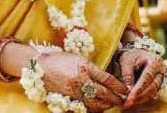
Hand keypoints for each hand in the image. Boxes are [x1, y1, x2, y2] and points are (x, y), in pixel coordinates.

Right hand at [0, 45, 127, 112]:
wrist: (40, 66)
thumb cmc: (59, 59)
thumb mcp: (77, 59)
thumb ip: (90, 68)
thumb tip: (106, 78)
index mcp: (85, 65)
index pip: (107, 78)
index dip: (119, 86)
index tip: (126, 89)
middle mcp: (81, 78)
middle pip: (104, 92)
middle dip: (116, 98)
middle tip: (124, 100)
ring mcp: (74, 90)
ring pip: (96, 102)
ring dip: (107, 104)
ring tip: (113, 104)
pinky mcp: (68, 98)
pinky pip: (85, 106)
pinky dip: (94, 108)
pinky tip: (99, 107)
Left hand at [119, 49, 165, 107]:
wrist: (135, 53)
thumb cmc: (131, 56)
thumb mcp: (126, 62)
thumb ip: (127, 76)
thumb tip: (128, 90)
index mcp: (154, 61)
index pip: (146, 78)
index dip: (138, 89)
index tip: (129, 97)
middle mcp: (161, 69)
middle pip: (152, 86)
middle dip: (140, 96)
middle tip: (129, 102)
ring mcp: (161, 76)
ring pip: (153, 90)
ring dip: (142, 98)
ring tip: (130, 103)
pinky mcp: (158, 82)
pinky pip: (152, 91)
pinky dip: (144, 97)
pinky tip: (135, 100)